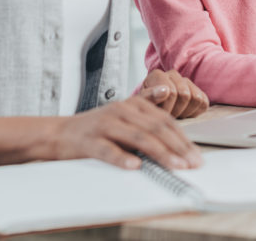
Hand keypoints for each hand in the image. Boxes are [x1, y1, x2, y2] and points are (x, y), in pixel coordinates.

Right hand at [54, 96, 202, 170]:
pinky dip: (122, 158)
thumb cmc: (96, 127)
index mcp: (132, 104)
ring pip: (137, 138)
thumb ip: (146, 103)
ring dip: (159, 153)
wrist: (59, 133)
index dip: (182, 138)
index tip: (196, 155)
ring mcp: (104, 125)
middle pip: (155, 129)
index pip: (164, 120)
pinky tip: (135, 166)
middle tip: (192, 164)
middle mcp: (120, 111)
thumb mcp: (123, 111)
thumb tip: (167, 91)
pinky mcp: (89, 141)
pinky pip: (108, 150)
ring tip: (175, 166)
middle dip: (177, 147)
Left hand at [139, 69, 208, 118]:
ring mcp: (186, 82)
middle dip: (176, 111)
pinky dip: (196, 112)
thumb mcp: (141, 105)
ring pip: (197, 98)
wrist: (150, 115)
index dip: (166, 108)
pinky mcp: (197, 92)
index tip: (159, 114)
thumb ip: (149, 96)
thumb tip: (166, 90)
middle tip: (167, 115)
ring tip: (174, 115)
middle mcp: (172, 74)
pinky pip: (204, 102)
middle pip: (185, 95)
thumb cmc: (145, 110)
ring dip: (185, 112)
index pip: (171, 92)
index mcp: (157, 75)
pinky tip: (184, 114)